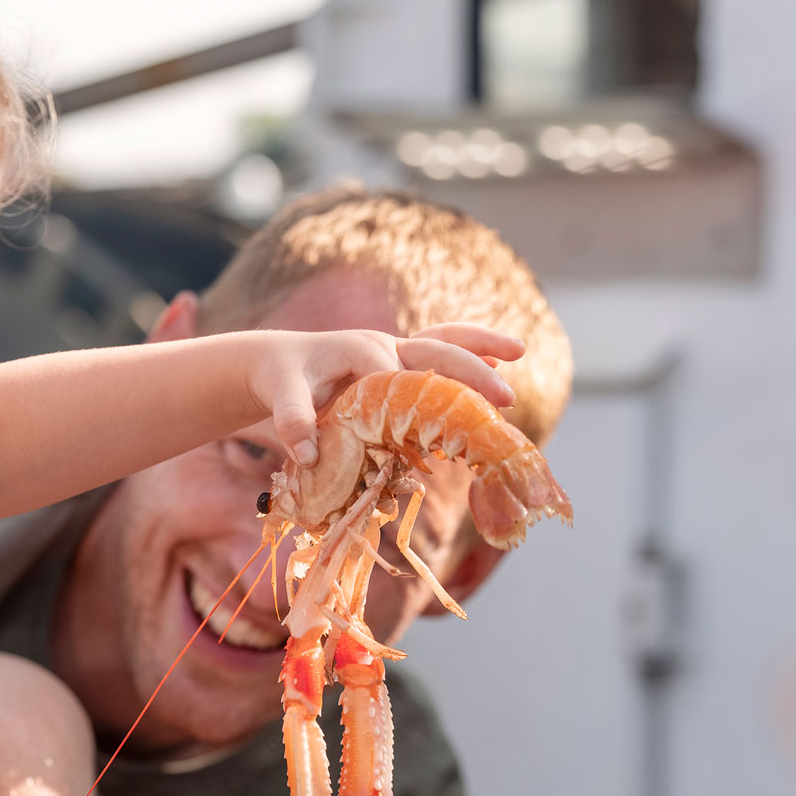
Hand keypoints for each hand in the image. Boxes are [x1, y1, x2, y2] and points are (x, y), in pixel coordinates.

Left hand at [247, 323, 523, 465]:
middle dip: (471, 374)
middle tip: (504, 399)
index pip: (401, 377)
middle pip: (436, 353)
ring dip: (480, 346)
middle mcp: (383, 345)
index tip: (449, 436)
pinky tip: (502, 360)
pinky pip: (439, 349)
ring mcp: (394, 349)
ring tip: (519, 350)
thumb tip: (309, 455)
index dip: (426, 403)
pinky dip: (469, 351)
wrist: (276, 361)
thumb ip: (293, 421)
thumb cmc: (282, 378)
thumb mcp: (280, 396)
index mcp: (360, 351)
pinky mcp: (397, 358)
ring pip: (444, 341)